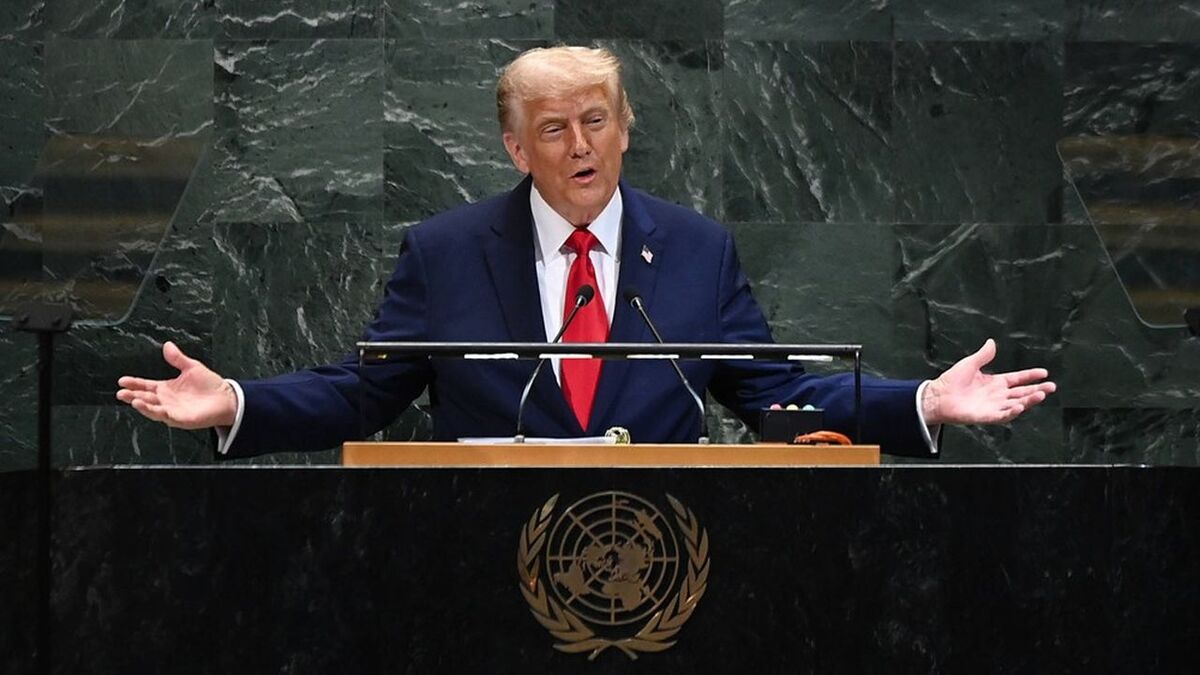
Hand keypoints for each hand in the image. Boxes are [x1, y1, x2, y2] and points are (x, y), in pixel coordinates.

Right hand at [116, 341, 237, 428]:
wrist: (227, 398)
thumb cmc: (210, 385)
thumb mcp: (191, 367)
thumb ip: (178, 358)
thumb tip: (167, 345)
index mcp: (166, 389)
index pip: (146, 386)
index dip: (134, 383)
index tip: (122, 380)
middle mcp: (166, 401)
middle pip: (145, 398)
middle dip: (132, 396)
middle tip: (121, 393)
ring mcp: (172, 411)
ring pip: (152, 409)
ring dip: (142, 405)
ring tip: (132, 400)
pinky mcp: (181, 419)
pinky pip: (166, 416)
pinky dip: (156, 412)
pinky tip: (149, 408)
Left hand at [922, 339, 1055, 425]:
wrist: (938, 396)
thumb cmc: (952, 381)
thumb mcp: (970, 364)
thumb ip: (983, 355)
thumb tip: (992, 342)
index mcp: (996, 382)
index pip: (1018, 379)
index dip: (1031, 376)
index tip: (1044, 372)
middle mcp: (998, 395)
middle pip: (1022, 393)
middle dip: (1037, 390)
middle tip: (1052, 387)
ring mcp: (994, 406)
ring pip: (1017, 404)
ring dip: (1029, 401)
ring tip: (1041, 395)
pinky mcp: (986, 416)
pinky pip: (1002, 415)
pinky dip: (1011, 412)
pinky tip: (1020, 406)